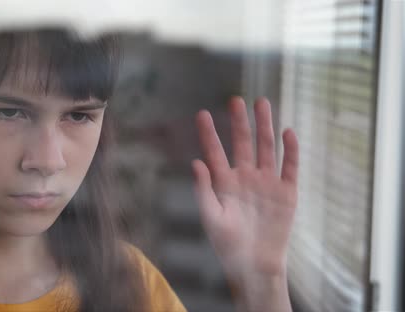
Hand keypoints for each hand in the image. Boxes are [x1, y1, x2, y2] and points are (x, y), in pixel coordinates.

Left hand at [191, 96, 298, 310]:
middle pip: (243, 143)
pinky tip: (287, 132)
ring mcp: (267, 182)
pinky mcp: (287, 191)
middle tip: (235, 100)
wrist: (256, 264)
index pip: (215, 152)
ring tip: (262, 103)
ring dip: (265, 126)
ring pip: (267, 148)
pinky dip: (290, 150)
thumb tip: (195, 162)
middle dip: (239, 122)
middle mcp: (246, 177)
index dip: (209, 133)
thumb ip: (203, 189)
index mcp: (225, 182)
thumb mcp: (211, 217)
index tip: (202, 114)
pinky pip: (290, 166)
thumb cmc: (228, 244)